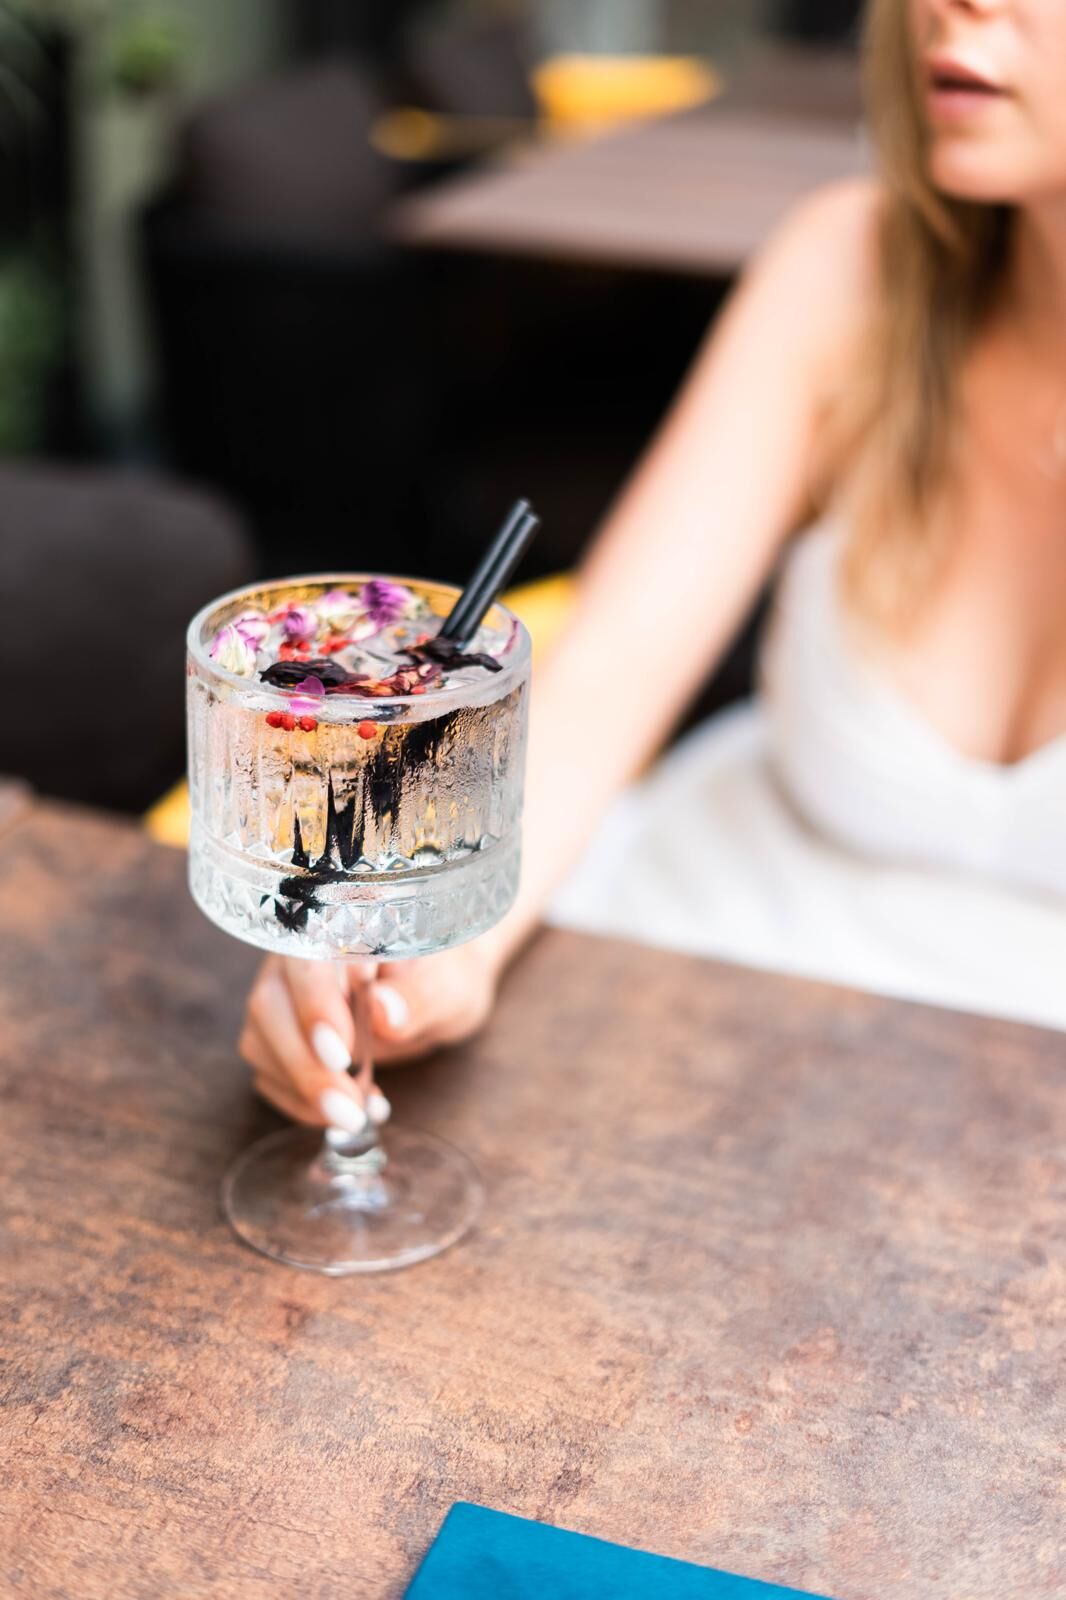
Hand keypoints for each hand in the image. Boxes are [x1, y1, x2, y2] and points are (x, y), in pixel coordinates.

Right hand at [238, 941, 501, 1130]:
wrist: (436, 991)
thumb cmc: (443, 977)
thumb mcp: (451, 985)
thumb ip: (420, 994)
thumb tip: (382, 1010)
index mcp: (339, 923)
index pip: (306, 959)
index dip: (315, 1006)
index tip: (342, 1055)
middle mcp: (297, 955)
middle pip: (269, 1005)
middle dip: (306, 1066)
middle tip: (350, 1111)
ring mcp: (282, 995)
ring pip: (259, 1042)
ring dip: (303, 1089)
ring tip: (358, 1115)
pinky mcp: (277, 1035)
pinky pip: (267, 1073)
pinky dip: (301, 1102)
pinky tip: (345, 1112)